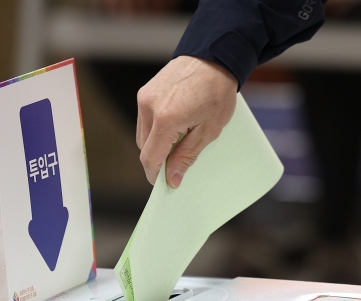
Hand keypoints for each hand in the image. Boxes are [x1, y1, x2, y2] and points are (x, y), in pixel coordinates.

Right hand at [136, 56, 237, 187]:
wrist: (214, 57)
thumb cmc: (217, 92)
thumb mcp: (209, 130)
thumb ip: (187, 156)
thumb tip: (172, 179)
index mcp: (166, 119)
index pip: (150, 158)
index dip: (155, 175)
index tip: (165, 184)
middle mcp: (149, 107)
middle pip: (144, 148)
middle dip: (158, 160)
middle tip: (177, 163)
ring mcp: (144, 98)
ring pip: (143, 135)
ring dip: (156, 144)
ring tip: (180, 140)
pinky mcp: (145, 92)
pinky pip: (145, 120)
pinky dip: (155, 129)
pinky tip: (174, 125)